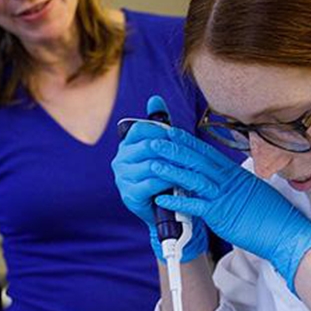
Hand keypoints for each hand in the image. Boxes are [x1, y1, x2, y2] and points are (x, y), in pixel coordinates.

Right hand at [112, 95, 208, 261]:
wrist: (165, 212)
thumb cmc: (165, 177)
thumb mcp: (163, 150)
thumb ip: (159, 124)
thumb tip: (155, 98)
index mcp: (126, 146)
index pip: (140, 128)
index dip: (161, 130)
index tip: (178, 137)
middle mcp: (120, 160)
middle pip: (147, 145)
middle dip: (171, 149)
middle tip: (191, 154)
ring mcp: (123, 178)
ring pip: (152, 164)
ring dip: (174, 166)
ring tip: (190, 168)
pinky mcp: (130, 195)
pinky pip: (152, 182)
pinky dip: (169, 181)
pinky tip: (180, 182)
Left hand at [150, 126, 310, 292]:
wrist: (286, 233)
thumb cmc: (273, 215)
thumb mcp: (254, 190)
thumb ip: (236, 182)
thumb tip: (225, 177)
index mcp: (235, 174)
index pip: (207, 153)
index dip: (187, 141)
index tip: (171, 132)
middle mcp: (229, 181)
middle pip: (197, 160)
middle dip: (174, 148)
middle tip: (153, 139)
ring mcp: (224, 197)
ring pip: (194, 178)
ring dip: (171, 170)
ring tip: (152, 163)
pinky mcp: (221, 215)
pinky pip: (195, 206)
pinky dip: (177, 202)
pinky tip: (161, 199)